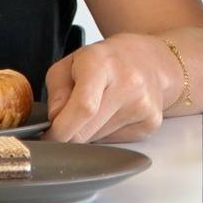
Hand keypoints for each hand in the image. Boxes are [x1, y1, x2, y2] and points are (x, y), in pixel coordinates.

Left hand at [43, 33, 178, 142]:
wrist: (152, 61)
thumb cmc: (108, 61)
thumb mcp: (72, 63)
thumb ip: (57, 91)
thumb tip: (55, 120)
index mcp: (102, 63)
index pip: (83, 107)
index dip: (61, 129)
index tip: (49, 136)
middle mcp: (128, 83)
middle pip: (88, 130)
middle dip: (70, 134)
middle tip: (68, 122)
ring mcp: (143, 105)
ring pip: (99, 140)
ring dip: (89, 132)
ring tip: (98, 109)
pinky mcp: (151, 122)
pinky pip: (115, 142)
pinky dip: (106, 134)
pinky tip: (113, 114)